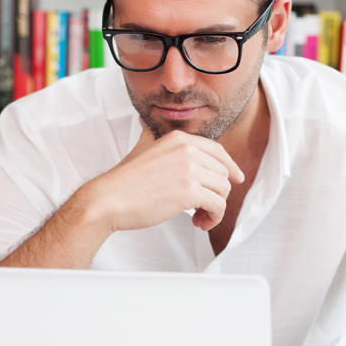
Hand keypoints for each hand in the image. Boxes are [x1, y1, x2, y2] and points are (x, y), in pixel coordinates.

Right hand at [82, 124, 243, 232]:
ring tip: (199, 218)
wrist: (108, 199)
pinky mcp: (189, 191)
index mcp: (179, 139)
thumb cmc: (123, 181)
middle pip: (222, 174)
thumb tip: (144, 122)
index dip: (230, 167)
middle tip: (202, 209)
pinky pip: (218, 205)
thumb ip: (149, 136)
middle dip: (216, 194)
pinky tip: (199, 223)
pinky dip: (213, 218)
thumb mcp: (140, 149)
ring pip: (223, 190)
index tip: (237, 179)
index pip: (218, 152)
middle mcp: (187, 150)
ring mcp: (189, 169)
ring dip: (215, 209)